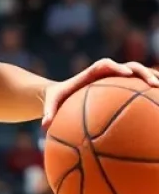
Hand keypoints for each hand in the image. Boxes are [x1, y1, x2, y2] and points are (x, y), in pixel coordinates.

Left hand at [42, 59, 158, 129]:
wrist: (60, 93)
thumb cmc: (57, 99)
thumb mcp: (50, 105)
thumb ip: (48, 113)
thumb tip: (44, 127)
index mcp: (90, 74)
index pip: (104, 66)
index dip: (116, 67)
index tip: (125, 73)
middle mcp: (106, 73)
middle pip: (128, 67)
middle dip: (142, 72)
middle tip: (154, 84)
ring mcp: (116, 79)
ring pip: (139, 75)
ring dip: (153, 79)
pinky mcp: (122, 87)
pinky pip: (139, 88)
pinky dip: (150, 92)